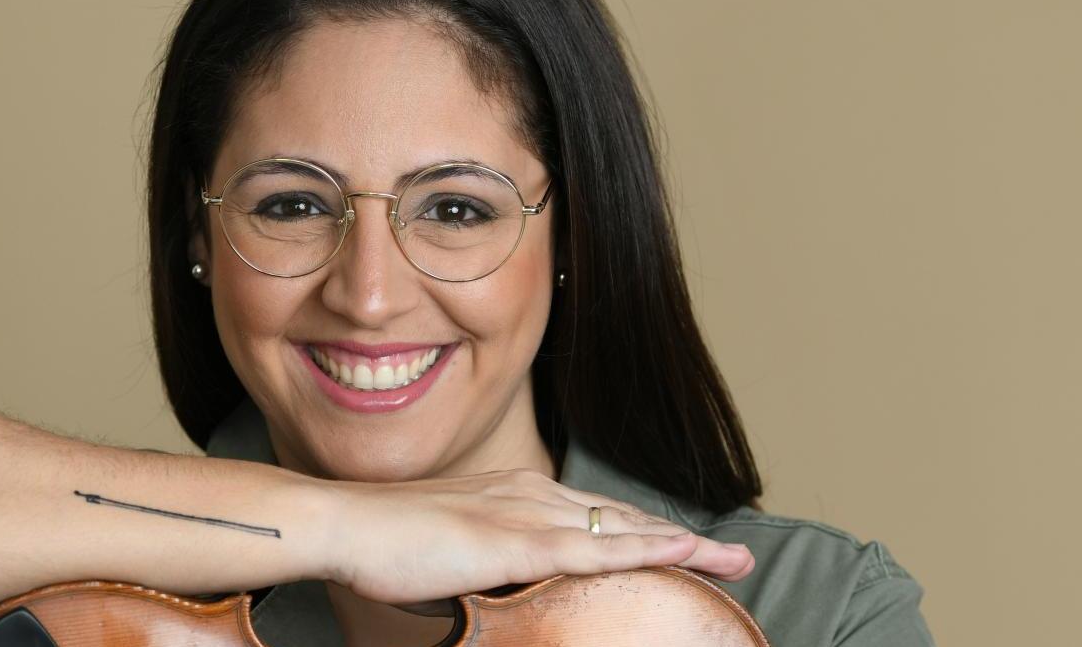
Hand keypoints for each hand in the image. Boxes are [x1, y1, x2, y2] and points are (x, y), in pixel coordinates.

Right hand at [313, 469, 756, 608]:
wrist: (344, 524)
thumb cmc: (381, 542)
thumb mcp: (446, 551)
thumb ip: (482, 563)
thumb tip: (498, 586)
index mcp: (514, 494)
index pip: (597, 516)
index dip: (647, 533)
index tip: (689, 549)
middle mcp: (530, 494)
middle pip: (624, 519)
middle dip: (684, 540)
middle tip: (737, 557)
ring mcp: (525, 514)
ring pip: (623, 531)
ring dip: (685, 546)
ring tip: (734, 561)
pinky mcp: (516, 542)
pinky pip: (596, 548)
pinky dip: (646, 551)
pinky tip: (684, 553)